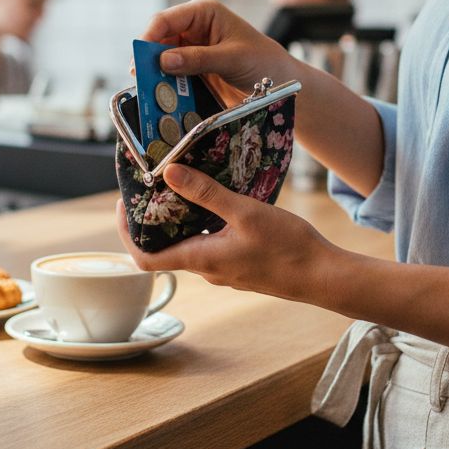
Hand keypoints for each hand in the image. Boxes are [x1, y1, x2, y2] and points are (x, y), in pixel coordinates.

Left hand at [115, 162, 331, 300]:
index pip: (144, 258)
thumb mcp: (244, 212)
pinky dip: (203, 223)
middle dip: (153, 218)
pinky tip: (218, 200)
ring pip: (189, 244)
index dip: (126, 233)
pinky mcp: (240, 265)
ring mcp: (224, 269)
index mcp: (201, 259)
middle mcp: (207, 269)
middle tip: (153, 184)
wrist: (323, 276)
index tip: (124, 205)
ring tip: (184, 184)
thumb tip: (168, 173)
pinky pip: (210, 244)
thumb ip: (206, 193)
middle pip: (164, 248)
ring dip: (181, 219)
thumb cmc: (287, 247)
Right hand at [142, 0, 298, 107]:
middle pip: (159, 41)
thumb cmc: (264, 62)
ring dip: (155, 76)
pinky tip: (161, 98)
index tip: (139, 59)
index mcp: (203, 12)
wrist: (281, 84)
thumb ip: (199, 58)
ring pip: (162, 61)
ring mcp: (191, 50)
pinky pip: (171, 78)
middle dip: (149, 59)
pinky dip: (165, 87)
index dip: (149, 37)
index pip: (166, 20)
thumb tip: (164, 60)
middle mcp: (193, 29)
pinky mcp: (192, 71)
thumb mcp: (233, 58)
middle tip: (139, 80)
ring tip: (148, 92)